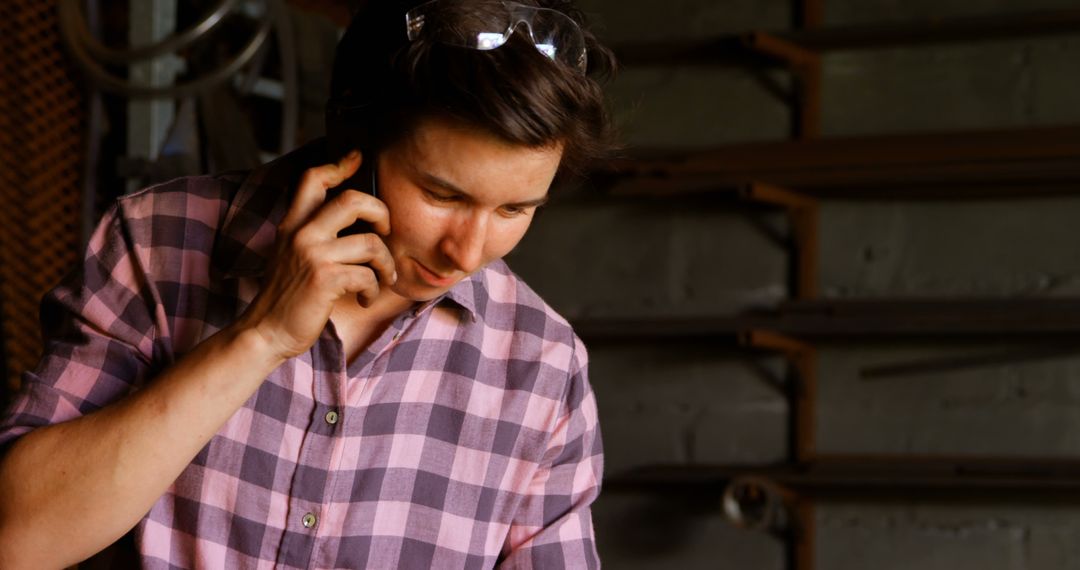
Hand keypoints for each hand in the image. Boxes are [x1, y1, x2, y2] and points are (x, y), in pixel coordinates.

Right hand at [236, 151, 395, 360]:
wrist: (266, 332)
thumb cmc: (288, 297)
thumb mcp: (292, 255)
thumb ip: (314, 234)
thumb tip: (355, 223)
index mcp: (293, 224)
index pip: (313, 179)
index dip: (339, 164)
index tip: (357, 157)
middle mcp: (302, 233)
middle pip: (353, 200)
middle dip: (382, 213)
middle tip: (385, 231)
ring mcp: (313, 255)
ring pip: (371, 242)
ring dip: (386, 264)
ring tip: (382, 279)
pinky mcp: (325, 279)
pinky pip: (368, 275)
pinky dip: (373, 289)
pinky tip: (365, 298)